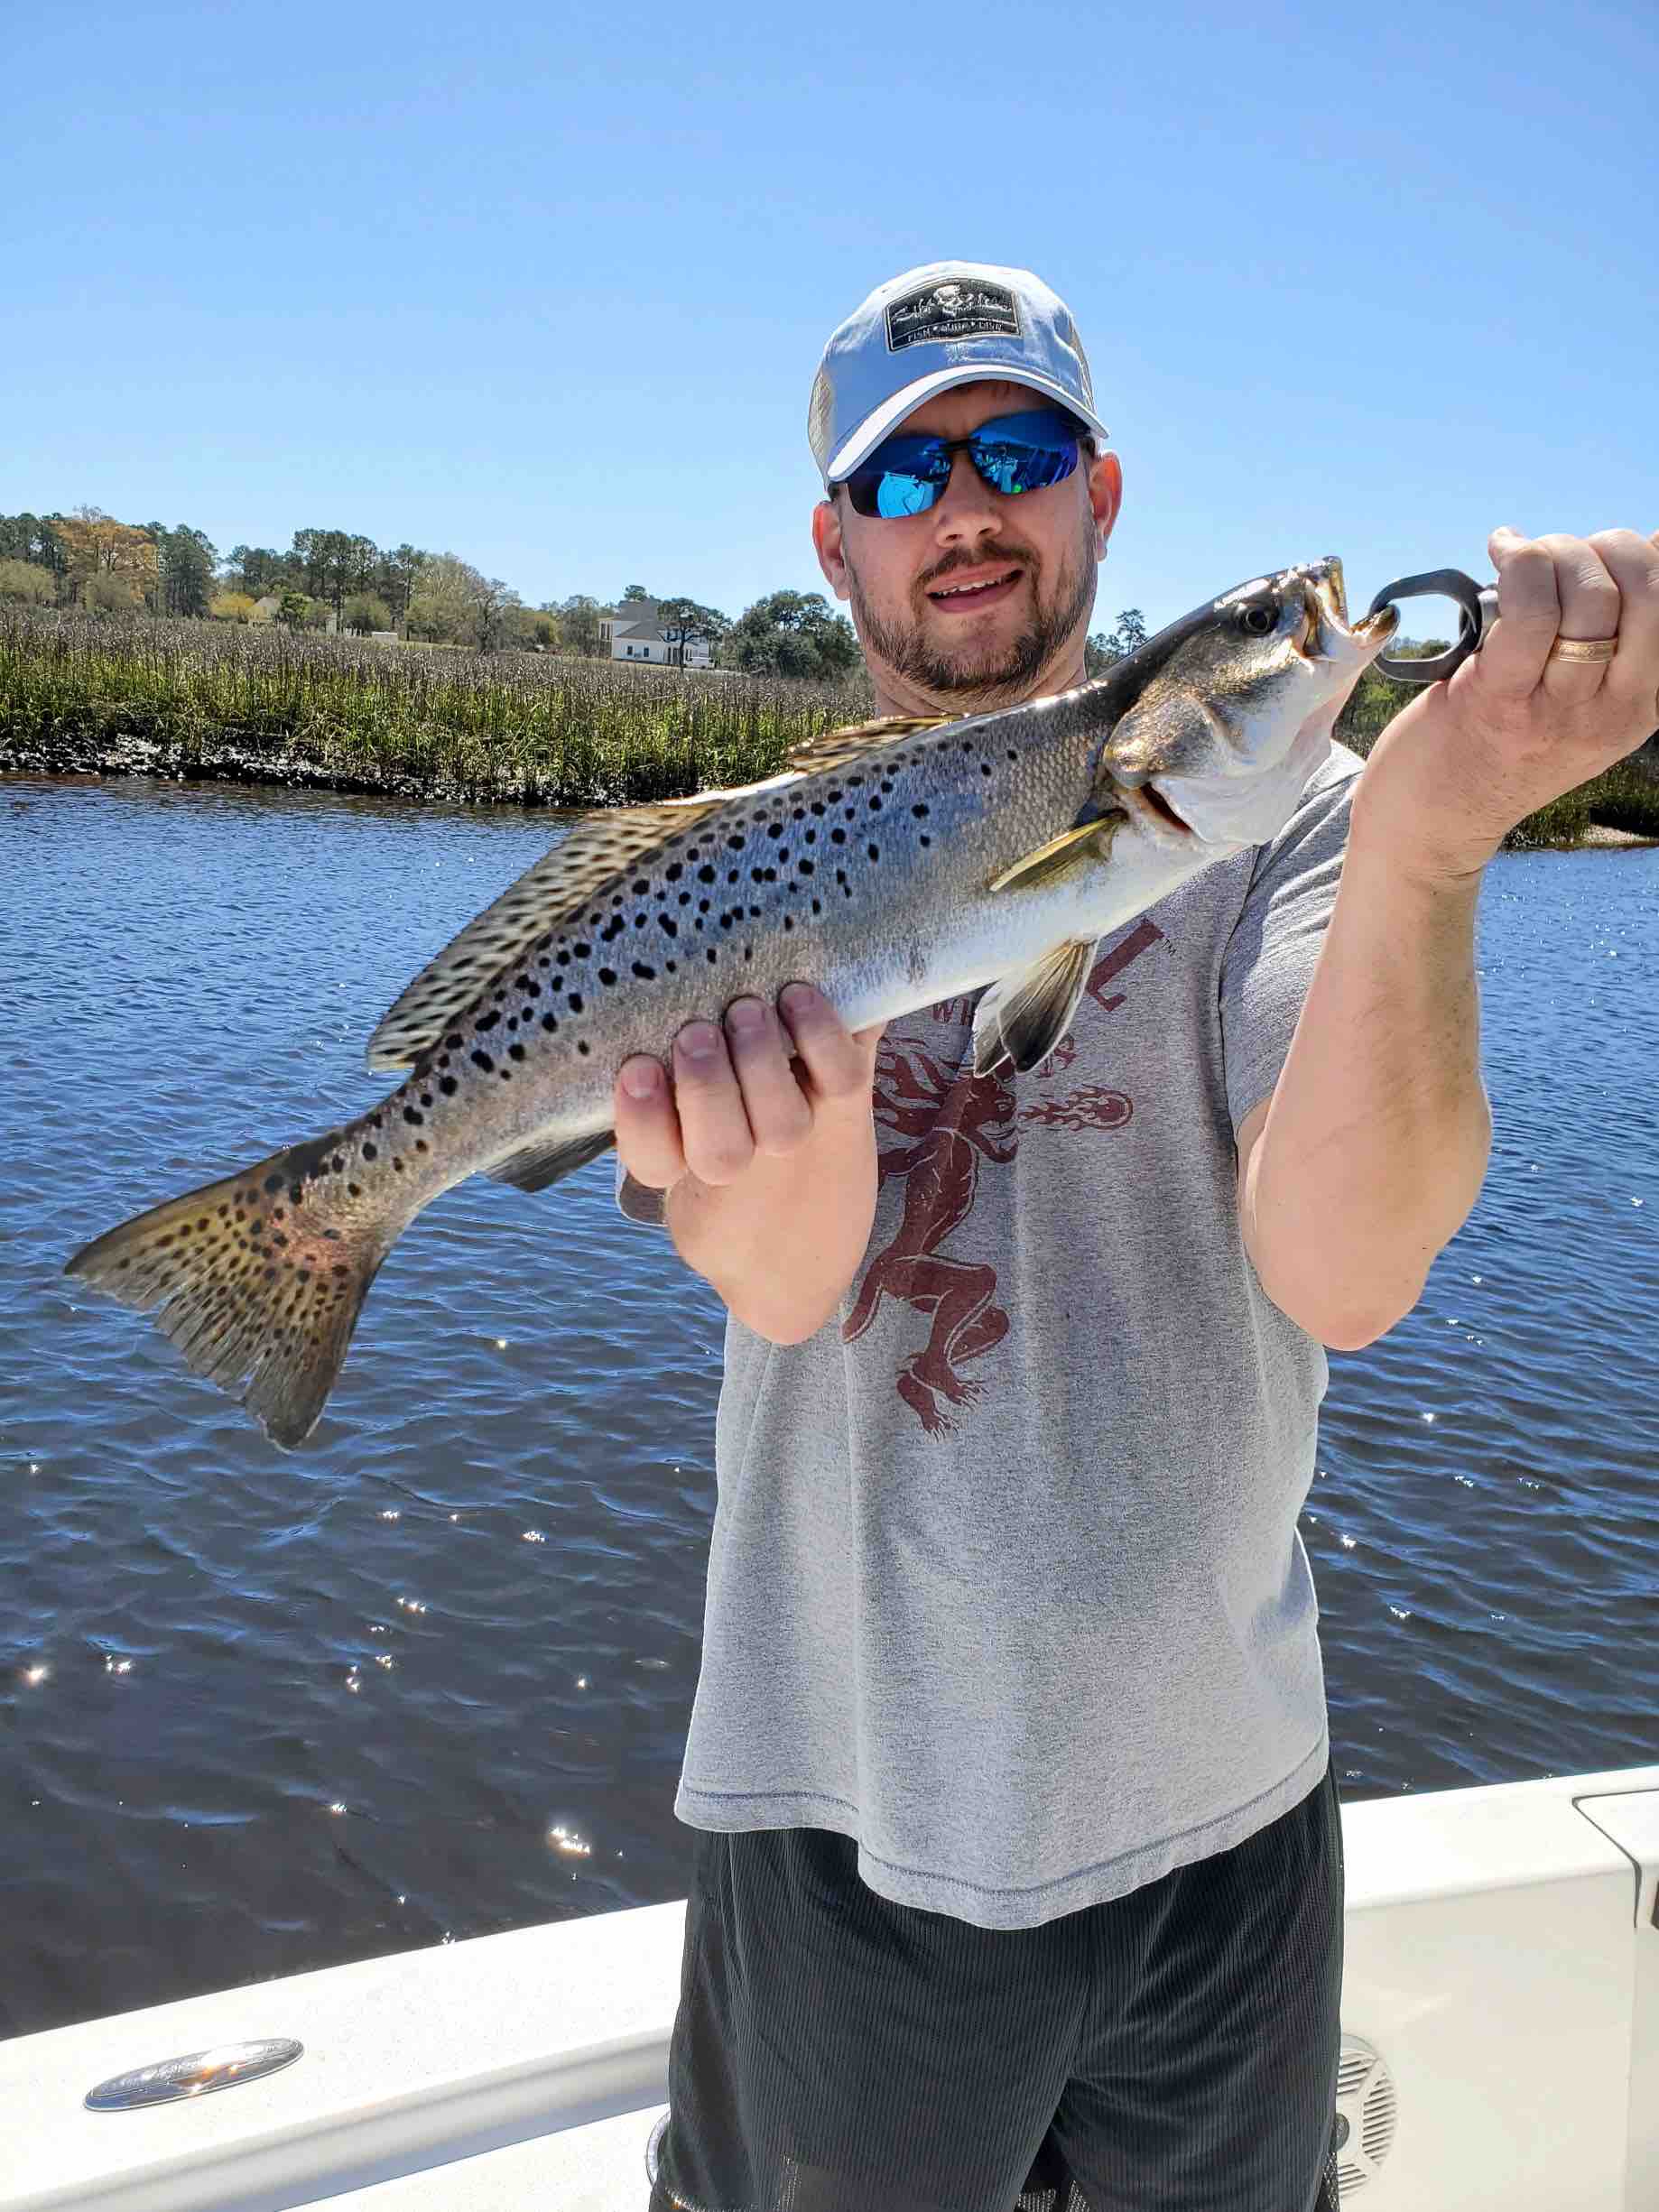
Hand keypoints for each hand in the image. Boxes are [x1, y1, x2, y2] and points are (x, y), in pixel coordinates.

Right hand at [613, 984, 885, 1194]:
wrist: (808, 1231)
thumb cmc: (726, 1154)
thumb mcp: (676, 1148)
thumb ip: (652, 1096)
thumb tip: (632, 1030)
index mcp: (683, 1167)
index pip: (655, 1160)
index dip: (643, 1120)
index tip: (637, 1069)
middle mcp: (740, 1161)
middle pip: (720, 1150)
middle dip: (707, 1088)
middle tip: (697, 1034)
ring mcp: (795, 1137)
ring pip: (781, 1123)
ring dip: (761, 1063)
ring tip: (748, 1011)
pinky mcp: (847, 1105)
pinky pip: (842, 1079)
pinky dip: (823, 1034)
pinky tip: (799, 998)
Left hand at [1353, 526, 1658, 882]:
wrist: (1433, 822)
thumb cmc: (1499, 743)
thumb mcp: (1578, 698)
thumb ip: (1614, 632)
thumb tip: (1652, 541)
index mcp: (1643, 705)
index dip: (1636, 554)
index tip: (1592, 554)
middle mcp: (1614, 711)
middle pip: (1641, 589)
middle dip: (1596, 547)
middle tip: (1551, 555)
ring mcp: (1560, 710)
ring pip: (1589, 595)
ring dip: (1551, 552)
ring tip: (1519, 557)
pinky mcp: (1500, 700)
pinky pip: (1531, 610)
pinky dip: (1519, 563)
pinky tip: (1501, 550)